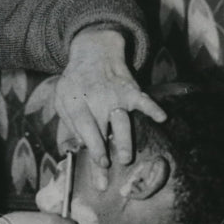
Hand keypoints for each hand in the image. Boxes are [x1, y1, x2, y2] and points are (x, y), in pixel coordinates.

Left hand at [55, 27, 165, 188]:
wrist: (94, 53)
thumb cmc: (76, 83)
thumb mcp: (62, 99)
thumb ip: (69, 122)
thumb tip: (79, 145)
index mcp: (76, 102)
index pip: (84, 126)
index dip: (92, 145)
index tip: (100, 163)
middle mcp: (96, 100)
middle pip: (100, 130)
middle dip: (104, 152)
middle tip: (106, 170)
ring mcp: (114, 96)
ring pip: (121, 121)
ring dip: (124, 139)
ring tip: (125, 158)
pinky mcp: (131, 91)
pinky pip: (143, 100)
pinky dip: (153, 108)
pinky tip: (161, 117)